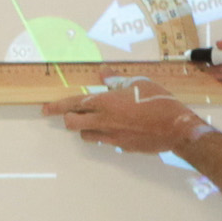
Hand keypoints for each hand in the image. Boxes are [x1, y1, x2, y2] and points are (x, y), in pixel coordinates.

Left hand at [53, 71, 207, 156]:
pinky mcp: (121, 147)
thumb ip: (117, 80)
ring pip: (86, 136)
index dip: (56, 107)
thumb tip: (104, 73)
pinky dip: (106, 135)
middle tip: (71, 114)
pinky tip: (118, 128)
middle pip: (72, 124)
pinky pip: (106, 142)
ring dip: (86, 128)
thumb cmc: (159, 102)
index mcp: (105, 103)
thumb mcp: (139, 83)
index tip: (45, 109)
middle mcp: (104, 121)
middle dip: (68, 118)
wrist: (176, 128)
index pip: (73, 105)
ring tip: (97, 120)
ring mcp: (111, 137)